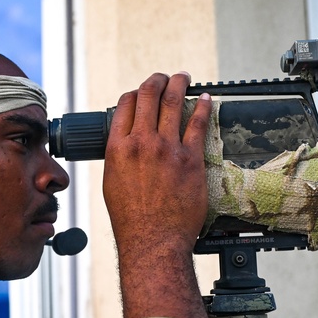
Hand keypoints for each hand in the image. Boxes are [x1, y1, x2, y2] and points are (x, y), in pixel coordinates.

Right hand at [103, 72, 212, 317]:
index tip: (142, 92)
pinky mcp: (191, 159)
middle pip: (148, 96)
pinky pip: (198, 124)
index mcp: (118, 148)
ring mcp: (167, 149)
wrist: (153, 240)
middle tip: (164, 77)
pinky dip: (202, 107)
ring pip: (173, 103)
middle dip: (157, 80)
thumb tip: (126, 144)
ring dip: (180, 85)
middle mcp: (141, 143)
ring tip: (184, 78)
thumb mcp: (112, 183)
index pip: (125, 105)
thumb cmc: (132, 219)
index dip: (135, 93)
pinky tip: (205, 99)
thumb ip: (119, 158)